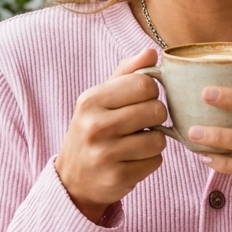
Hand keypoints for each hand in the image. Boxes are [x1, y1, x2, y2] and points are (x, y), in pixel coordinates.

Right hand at [55, 48, 167, 223]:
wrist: (72, 179)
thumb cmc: (93, 131)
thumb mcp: (101, 99)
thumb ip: (127, 73)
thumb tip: (151, 52)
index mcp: (91, 100)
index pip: (144, 84)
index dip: (150, 92)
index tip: (139, 102)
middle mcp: (95, 126)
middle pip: (156, 110)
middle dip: (155, 118)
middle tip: (140, 125)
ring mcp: (104, 154)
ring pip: (159, 139)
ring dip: (154, 141)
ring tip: (135, 143)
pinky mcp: (117, 178)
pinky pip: (155, 162)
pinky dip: (149, 161)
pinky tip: (132, 160)